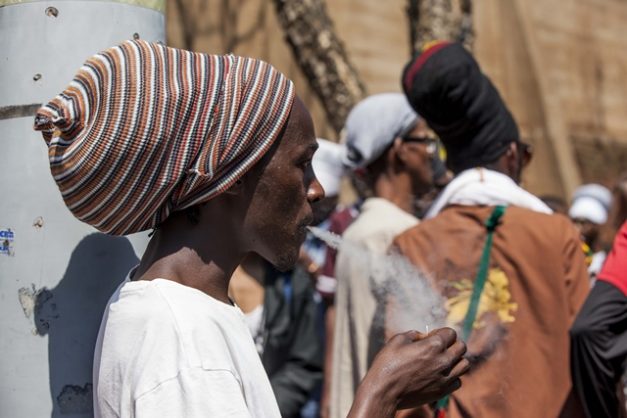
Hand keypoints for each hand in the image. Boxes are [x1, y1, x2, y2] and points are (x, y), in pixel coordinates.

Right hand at [348, 328, 468, 417]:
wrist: (384, 392)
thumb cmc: (388, 364)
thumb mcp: (398, 340)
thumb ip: (415, 335)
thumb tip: (424, 336)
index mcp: (433, 345)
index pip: (451, 333)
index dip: (441, 332)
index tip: (432, 337)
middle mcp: (443, 360)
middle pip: (461, 347)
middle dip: (452, 344)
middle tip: (439, 348)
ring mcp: (445, 377)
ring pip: (464, 364)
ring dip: (456, 360)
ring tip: (443, 361)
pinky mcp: (442, 391)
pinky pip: (458, 381)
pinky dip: (452, 376)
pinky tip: (440, 375)